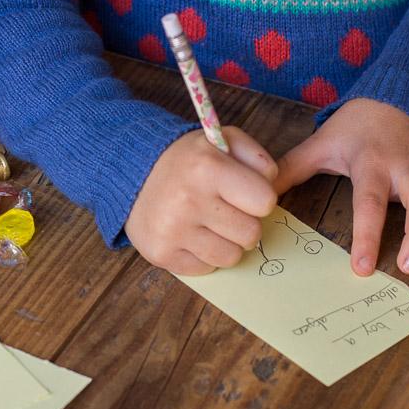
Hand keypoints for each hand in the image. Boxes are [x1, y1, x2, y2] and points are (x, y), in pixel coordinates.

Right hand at [126, 127, 277, 274]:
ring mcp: (173, 231)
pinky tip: (190, 234)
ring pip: (231, 256)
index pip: (265, 202)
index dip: (258, 198)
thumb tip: (274, 183)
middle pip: (251, 234)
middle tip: (223, 208)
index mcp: (208, 169)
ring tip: (207, 222)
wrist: (134, 173)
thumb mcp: (223, 139)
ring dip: (226, 242)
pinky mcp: (162, 254)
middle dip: (244, 223)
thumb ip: (256, 156)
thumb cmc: (189, 159)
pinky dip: (204, 255)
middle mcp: (189, 201)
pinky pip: (207, 268)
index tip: (242, 192)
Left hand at [274, 99, 408, 275]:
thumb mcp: (320, 144)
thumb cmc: (354, 127)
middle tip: (408, 266)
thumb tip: (259, 195)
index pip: (369, 202)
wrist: (393, 92)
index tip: (362, 267)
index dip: (366, 235)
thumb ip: (290, 170)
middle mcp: (407, 165)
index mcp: (371, 163)